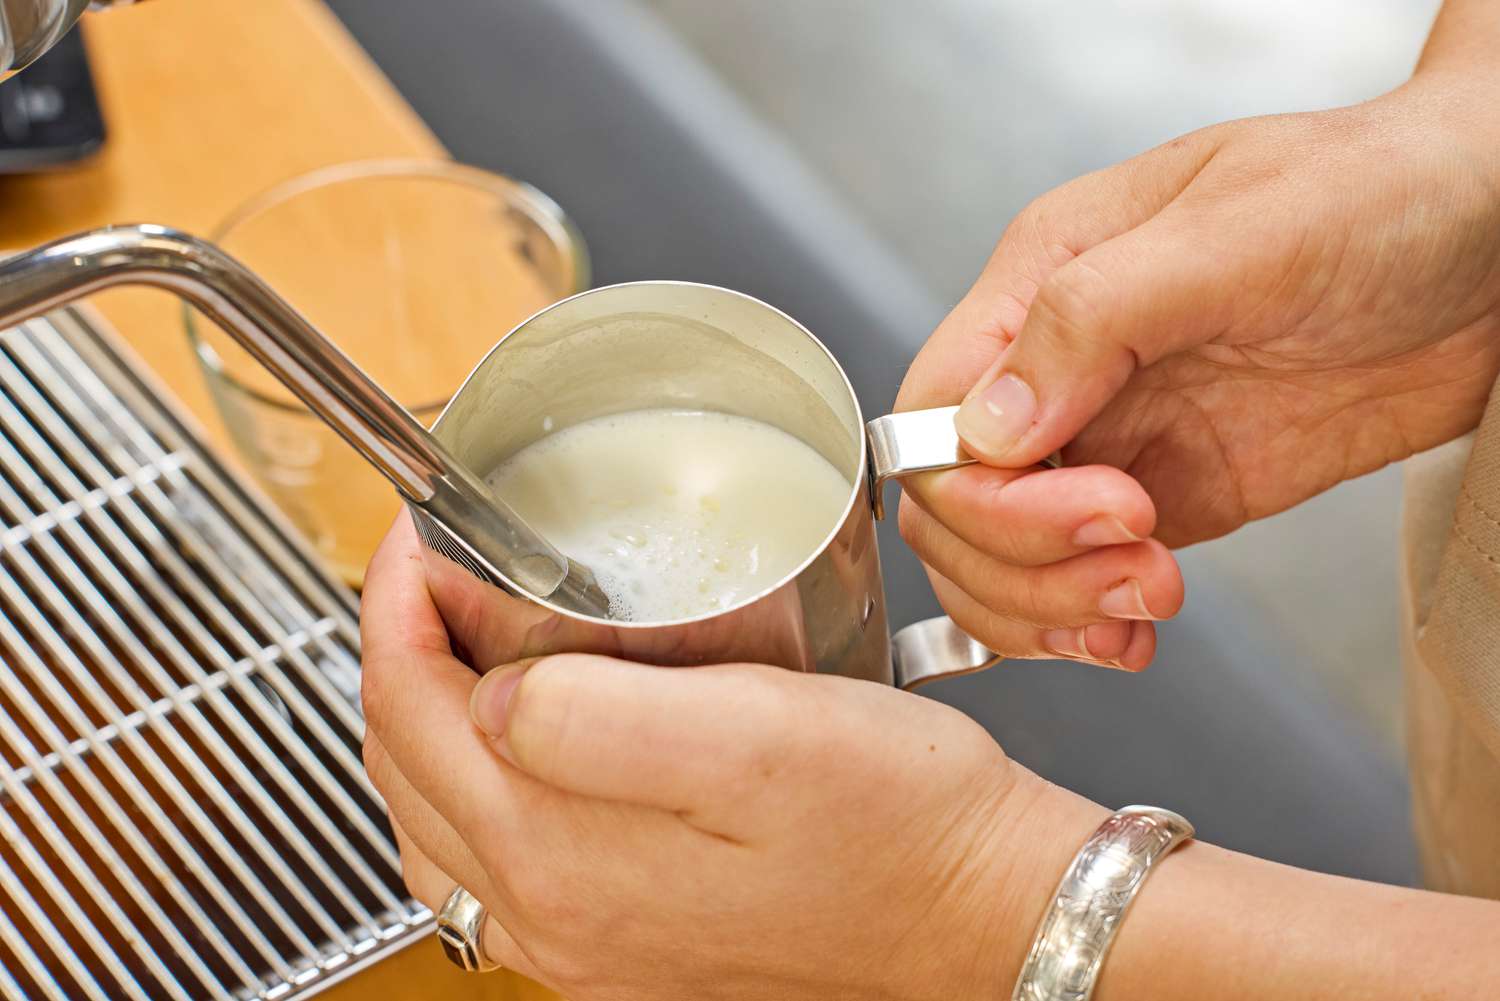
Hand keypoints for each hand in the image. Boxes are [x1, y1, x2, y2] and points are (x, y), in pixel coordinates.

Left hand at [360, 518, 1101, 1000]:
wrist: (978, 912)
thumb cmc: (898, 824)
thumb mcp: (761, 738)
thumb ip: (600, 718)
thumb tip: (493, 691)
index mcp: (564, 855)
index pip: (411, 708)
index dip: (398, 603)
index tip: (421, 536)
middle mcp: (554, 917)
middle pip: (406, 764)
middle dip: (401, 649)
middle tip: (435, 571)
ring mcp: (580, 942)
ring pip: (435, 821)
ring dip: (424, 719)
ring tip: (460, 640)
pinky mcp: (618, 943)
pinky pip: (491, 865)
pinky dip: (471, 786)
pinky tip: (513, 747)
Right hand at [895, 79, 1499, 666]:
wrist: (1497, 242)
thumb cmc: (1379, 193)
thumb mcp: (1237, 231)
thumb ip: (1093, 317)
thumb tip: (987, 426)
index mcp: (1043, 279)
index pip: (933, 415)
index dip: (988, 490)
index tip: (1106, 506)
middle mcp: (1058, 365)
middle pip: (953, 503)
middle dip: (1024, 560)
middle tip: (1139, 563)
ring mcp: (1111, 437)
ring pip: (1000, 556)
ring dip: (1051, 606)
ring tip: (1145, 606)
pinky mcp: (1170, 494)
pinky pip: (1080, 577)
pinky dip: (1088, 624)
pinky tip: (1136, 632)